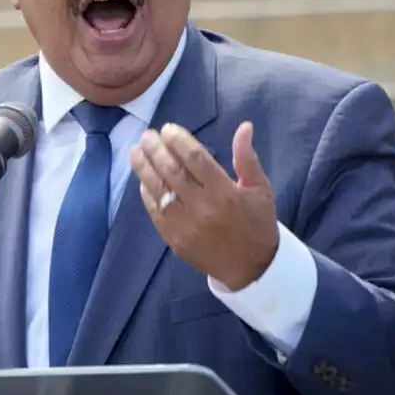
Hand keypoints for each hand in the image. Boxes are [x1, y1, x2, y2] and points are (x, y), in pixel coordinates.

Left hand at [128, 121, 278, 290]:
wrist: (251, 268)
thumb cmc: (257, 223)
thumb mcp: (260, 189)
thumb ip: (247, 158)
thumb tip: (244, 126)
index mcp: (225, 192)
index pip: (195, 158)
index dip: (179, 141)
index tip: (167, 129)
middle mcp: (202, 207)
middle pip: (172, 171)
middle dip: (156, 150)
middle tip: (147, 135)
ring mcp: (185, 224)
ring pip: (158, 190)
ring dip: (143, 168)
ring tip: (135, 151)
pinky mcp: (173, 239)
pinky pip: (155, 211)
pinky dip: (147, 193)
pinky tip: (142, 179)